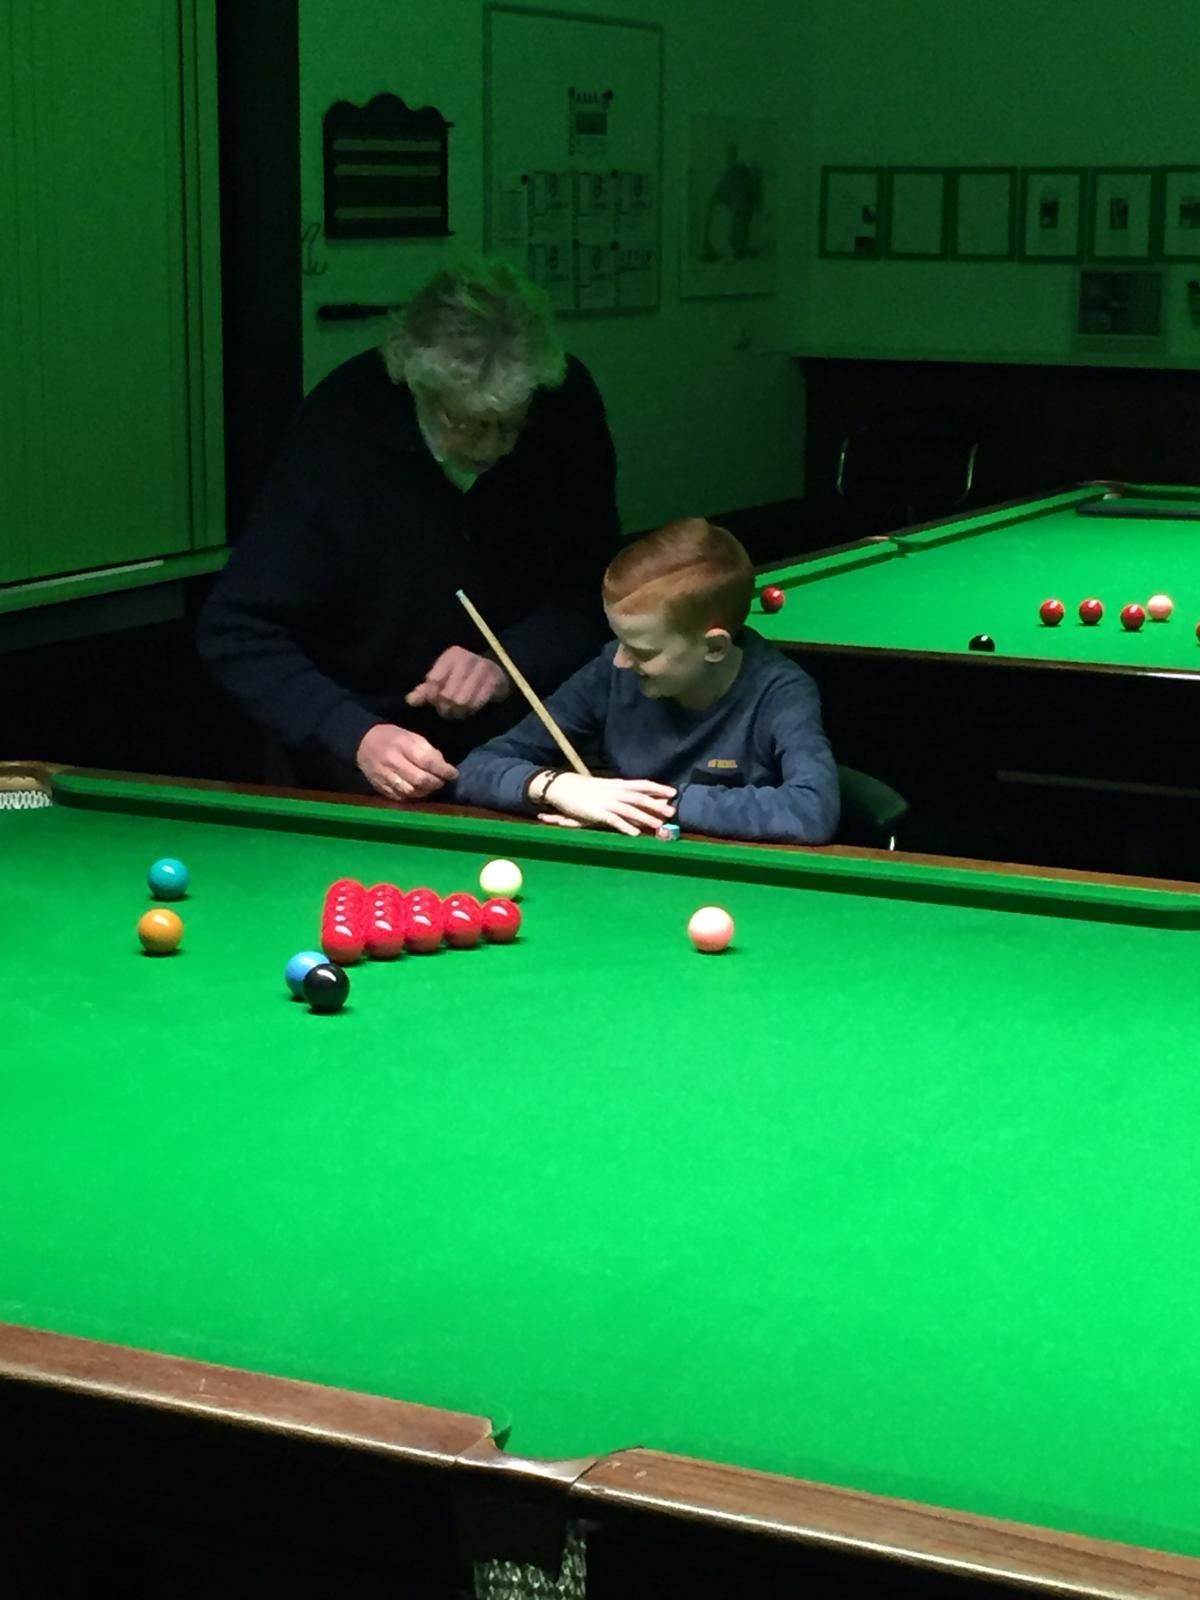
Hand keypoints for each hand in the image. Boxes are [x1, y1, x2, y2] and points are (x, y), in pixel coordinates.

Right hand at [356, 724, 457, 799]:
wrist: (362, 743)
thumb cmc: (392, 737)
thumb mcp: (411, 735)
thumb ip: (427, 750)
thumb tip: (443, 766)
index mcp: (402, 745)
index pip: (428, 761)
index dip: (444, 770)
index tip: (454, 774)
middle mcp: (392, 762)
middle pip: (420, 780)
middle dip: (436, 783)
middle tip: (443, 781)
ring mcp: (384, 776)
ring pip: (411, 791)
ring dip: (426, 791)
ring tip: (432, 786)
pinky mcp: (379, 787)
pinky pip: (400, 797)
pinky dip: (413, 796)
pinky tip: (418, 791)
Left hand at [404, 647, 509, 719]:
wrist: (497, 671)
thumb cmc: (463, 675)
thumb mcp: (443, 677)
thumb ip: (426, 690)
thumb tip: (411, 701)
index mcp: (452, 655)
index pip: (434, 680)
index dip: (431, 696)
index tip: (434, 701)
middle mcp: (467, 659)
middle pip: (447, 694)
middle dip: (445, 707)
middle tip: (446, 710)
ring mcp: (482, 669)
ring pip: (461, 701)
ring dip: (457, 711)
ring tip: (456, 712)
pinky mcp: (494, 681)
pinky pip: (476, 703)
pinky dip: (470, 710)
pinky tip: (468, 709)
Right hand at [537, 774, 675, 836]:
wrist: (563, 787)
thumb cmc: (585, 789)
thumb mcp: (605, 788)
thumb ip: (621, 794)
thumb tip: (636, 800)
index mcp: (618, 784)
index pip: (642, 784)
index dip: (658, 788)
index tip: (673, 792)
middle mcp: (615, 792)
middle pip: (639, 798)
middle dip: (656, 805)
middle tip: (672, 811)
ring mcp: (606, 802)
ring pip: (629, 810)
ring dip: (645, 817)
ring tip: (658, 825)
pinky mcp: (597, 813)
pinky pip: (614, 820)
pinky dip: (625, 827)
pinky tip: (634, 834)